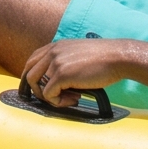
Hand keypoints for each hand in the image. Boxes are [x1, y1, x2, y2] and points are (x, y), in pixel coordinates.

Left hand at [18, 37, 138, 106]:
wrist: (118, 57)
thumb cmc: (105, 58)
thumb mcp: (78, 53)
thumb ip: (65, 61)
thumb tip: (59, 80)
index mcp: (56, 46)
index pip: (32, 61)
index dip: (33, 77)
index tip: (41, 89)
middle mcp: (52, 52)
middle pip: (29, 74)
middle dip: (37, 90)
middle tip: (55, 98)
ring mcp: (55, 63)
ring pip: (37, 86)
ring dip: (50, 97)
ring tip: (70, 98)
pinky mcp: (61, 75)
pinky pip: (48, 94)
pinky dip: (58, 102)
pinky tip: (75, 99)